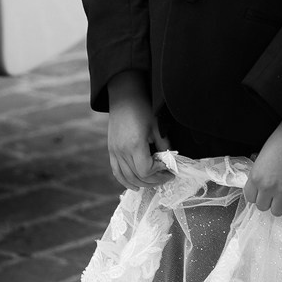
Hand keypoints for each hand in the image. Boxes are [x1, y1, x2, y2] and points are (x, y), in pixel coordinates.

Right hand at [106, 71, 172, 188]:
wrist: (124, 96)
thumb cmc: (142, 108)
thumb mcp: (157, 127)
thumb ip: (164, 146)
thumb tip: (171, 162)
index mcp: (134, 145)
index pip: (146, 171)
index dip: (159, 173)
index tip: (168, 168)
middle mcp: (122, 151)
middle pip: (137, 177)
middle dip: (154, 181)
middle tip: (166, 177)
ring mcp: (114, 152)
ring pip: (127, 177)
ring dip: (142, 183)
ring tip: (154, 182)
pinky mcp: (111, 150)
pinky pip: (116, 171)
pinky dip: (125, 181)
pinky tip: (135, 186)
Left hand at [244, 121, 281, 215]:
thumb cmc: (279, 144)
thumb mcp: (260, 160)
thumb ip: (258, 177)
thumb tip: (259, 190)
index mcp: (255, 177)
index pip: (250, 198)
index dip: (257, 195)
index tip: (263, 191)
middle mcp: (267, 186)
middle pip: (262, 207)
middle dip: (268, 200)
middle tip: (275, 192)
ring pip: (276, 212)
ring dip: (280, 205)